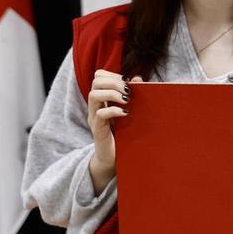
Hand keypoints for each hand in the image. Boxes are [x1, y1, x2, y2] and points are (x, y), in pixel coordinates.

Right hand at [87, 69, 140, 194]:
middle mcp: (95, 106)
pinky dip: (113, 111)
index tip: (127, 82)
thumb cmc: (124, 134)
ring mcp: (94, 118)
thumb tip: (138, 78)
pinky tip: (126, 113)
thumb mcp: (129, 111)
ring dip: (112, 94)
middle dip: (113, 82)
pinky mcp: (98, 130)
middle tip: (128, 91)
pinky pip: (100, 115)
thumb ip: (132, 95)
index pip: (98, 76)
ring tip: (126, 100)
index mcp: (102, 99)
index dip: (112, 75)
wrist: (115, 159)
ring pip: (93, 95)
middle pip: (95, 82)